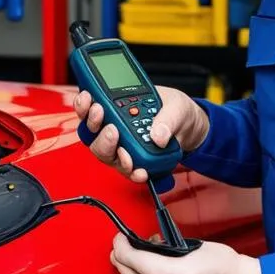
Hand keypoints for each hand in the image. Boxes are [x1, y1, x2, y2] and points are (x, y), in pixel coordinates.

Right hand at [72, 85, 210, 183]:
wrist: (190, 128)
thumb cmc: (176, 111)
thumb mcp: (176, 106)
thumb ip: (168, 117)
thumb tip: (157, 135)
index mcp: (118, 106)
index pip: (90, 106)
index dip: (83, 105)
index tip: (88, 100)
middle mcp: (115, 127)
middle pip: (92, 133)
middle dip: (96, 130)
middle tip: (111, 127)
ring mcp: (122, 147)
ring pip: (105, 154)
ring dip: (111, 152)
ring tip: (124, 152)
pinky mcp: (134, 163)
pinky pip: (126, 171)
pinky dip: (132, 173)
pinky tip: (140, 171)